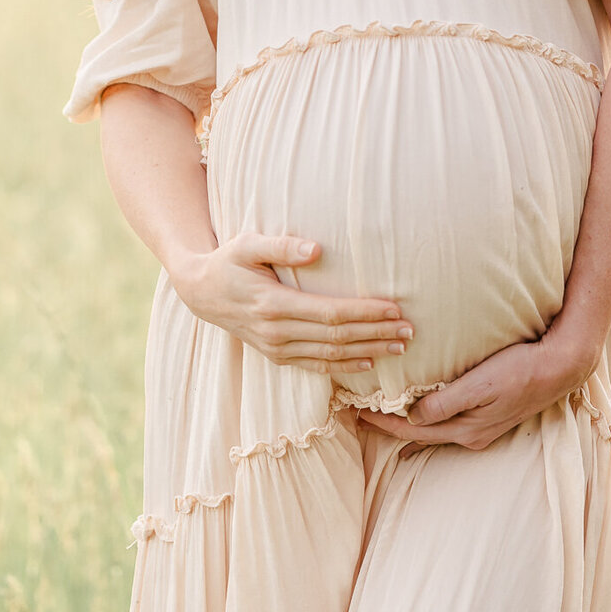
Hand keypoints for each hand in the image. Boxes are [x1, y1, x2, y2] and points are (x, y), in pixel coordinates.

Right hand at [169, 232, 413, 375]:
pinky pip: (316, 366)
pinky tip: (369, 363)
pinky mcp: (277, 356)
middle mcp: (277, 333)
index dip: (364, 314)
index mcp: (273, 305)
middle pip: (337, 338)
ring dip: (368, 352)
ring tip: (399, 347)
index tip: (394, 309)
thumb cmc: (228, 261)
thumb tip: (317, 249)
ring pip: (331, 356)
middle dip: (376, 335)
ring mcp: (276, 349)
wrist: (200, 292)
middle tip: (409, 331)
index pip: (330, 314)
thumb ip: (281, 245)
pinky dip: (345, 367)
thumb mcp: (247, 244)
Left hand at [360, 326, 596, 452]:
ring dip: (407, 426)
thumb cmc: (520, 370)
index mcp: (466, 430)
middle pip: (420, 435)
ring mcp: (482, 429)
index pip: (413, 430)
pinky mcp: (490, 418)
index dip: (383, 424)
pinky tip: (423, 421)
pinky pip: (449, 425)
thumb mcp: (480, 385)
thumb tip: (411, 417)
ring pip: (434, 432)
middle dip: (389, 427)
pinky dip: (428, 423)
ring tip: (382, 420)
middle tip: (358, 417)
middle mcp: (472, 436)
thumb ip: (445, 403)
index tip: (356, 414)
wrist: (560, 368)